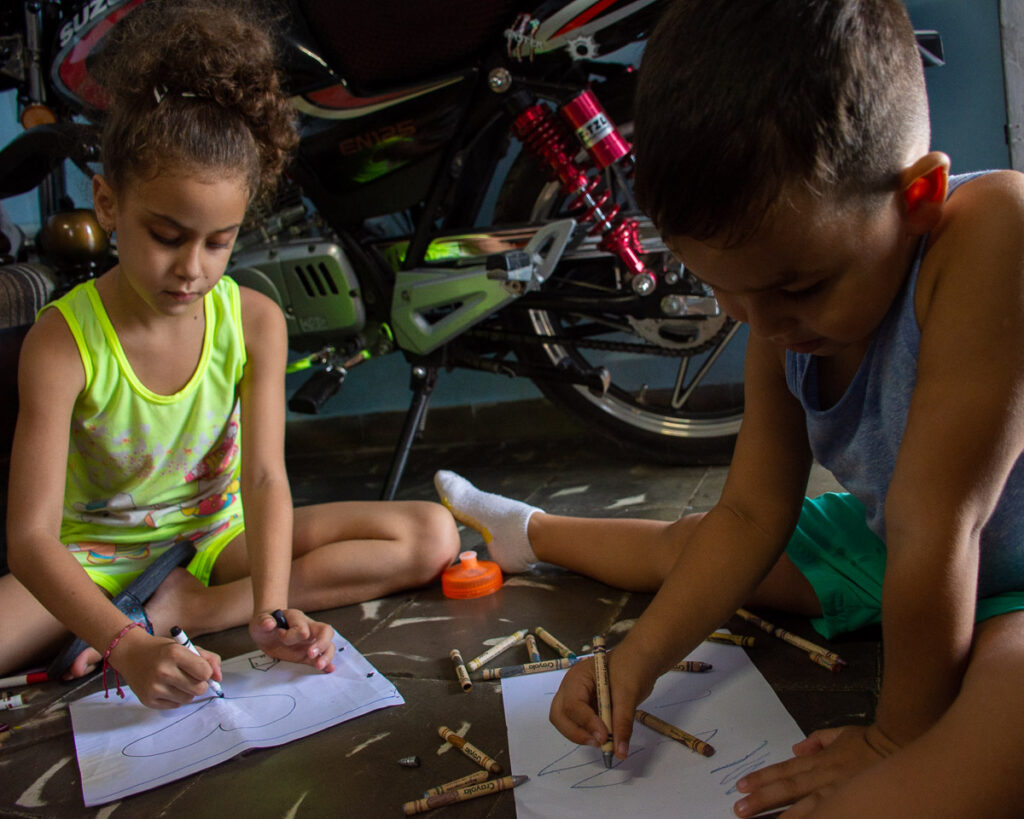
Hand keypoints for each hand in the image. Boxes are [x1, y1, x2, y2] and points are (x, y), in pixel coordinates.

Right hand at [111, 627, 222, 708]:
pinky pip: (174, 705)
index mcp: (174, 653)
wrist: (130, 653)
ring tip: (177, 680)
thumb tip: (219, 678)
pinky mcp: (147, 700)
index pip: (205, 672)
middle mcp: (164, 671)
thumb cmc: (162, 649)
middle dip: (200, 683)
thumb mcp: (185, 646)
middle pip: (199, 689)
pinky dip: (175, 698)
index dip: (206, 671)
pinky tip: (166, 687)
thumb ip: (208, 659)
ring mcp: (154, 687)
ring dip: (187, 691)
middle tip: (190, 676)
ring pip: (188, 699)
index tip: (198, 668)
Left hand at [249, 608, 335, 671]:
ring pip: (328, 645)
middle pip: (325, 631)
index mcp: (297, 619)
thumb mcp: (261, 621)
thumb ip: (264, 621)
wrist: (266, 631)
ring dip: (326, 656)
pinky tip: (329, 669)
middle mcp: (308, 628)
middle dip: (321, 643)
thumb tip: (269, 623)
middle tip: (311, 654)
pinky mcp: (307, 654)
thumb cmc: (266, 623)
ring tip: (319, 665)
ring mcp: (310, 642)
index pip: (301, 628)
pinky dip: (327, 663)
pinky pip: (320, 657)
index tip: (279, 635)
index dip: (291, 635)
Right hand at [548, 651, 654, 761]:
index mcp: (577, 677)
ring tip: (606, 740)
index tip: (605, 737)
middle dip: (576, 732)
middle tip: (599, 742)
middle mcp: (571, 688)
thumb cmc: (633, 667)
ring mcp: (577, 697)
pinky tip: (607, 736)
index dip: (587, 723)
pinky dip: (590, 733)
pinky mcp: (586, 706)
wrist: (642, 659)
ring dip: (583, 734)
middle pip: (559, 716)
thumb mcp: (628, 694)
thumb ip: (622, 723)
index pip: (573, 705)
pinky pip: (580, 724)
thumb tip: (620, 752)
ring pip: (566, 722)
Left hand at [733, 723, 899, 816]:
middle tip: (739, 810)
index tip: (740, 786)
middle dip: (762, 800)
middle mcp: (824, 777)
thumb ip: (818, 739)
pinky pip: (828, 814)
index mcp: (819, 760)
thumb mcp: (841, 733)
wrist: (900, 745)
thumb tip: (796, 748)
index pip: (785, 770)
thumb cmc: (870, 741)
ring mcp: (838, 793)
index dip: (762, 778)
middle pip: (788, 791)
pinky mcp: (851, 803)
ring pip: (804, 808)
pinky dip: (812, 818)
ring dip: (781, 816)